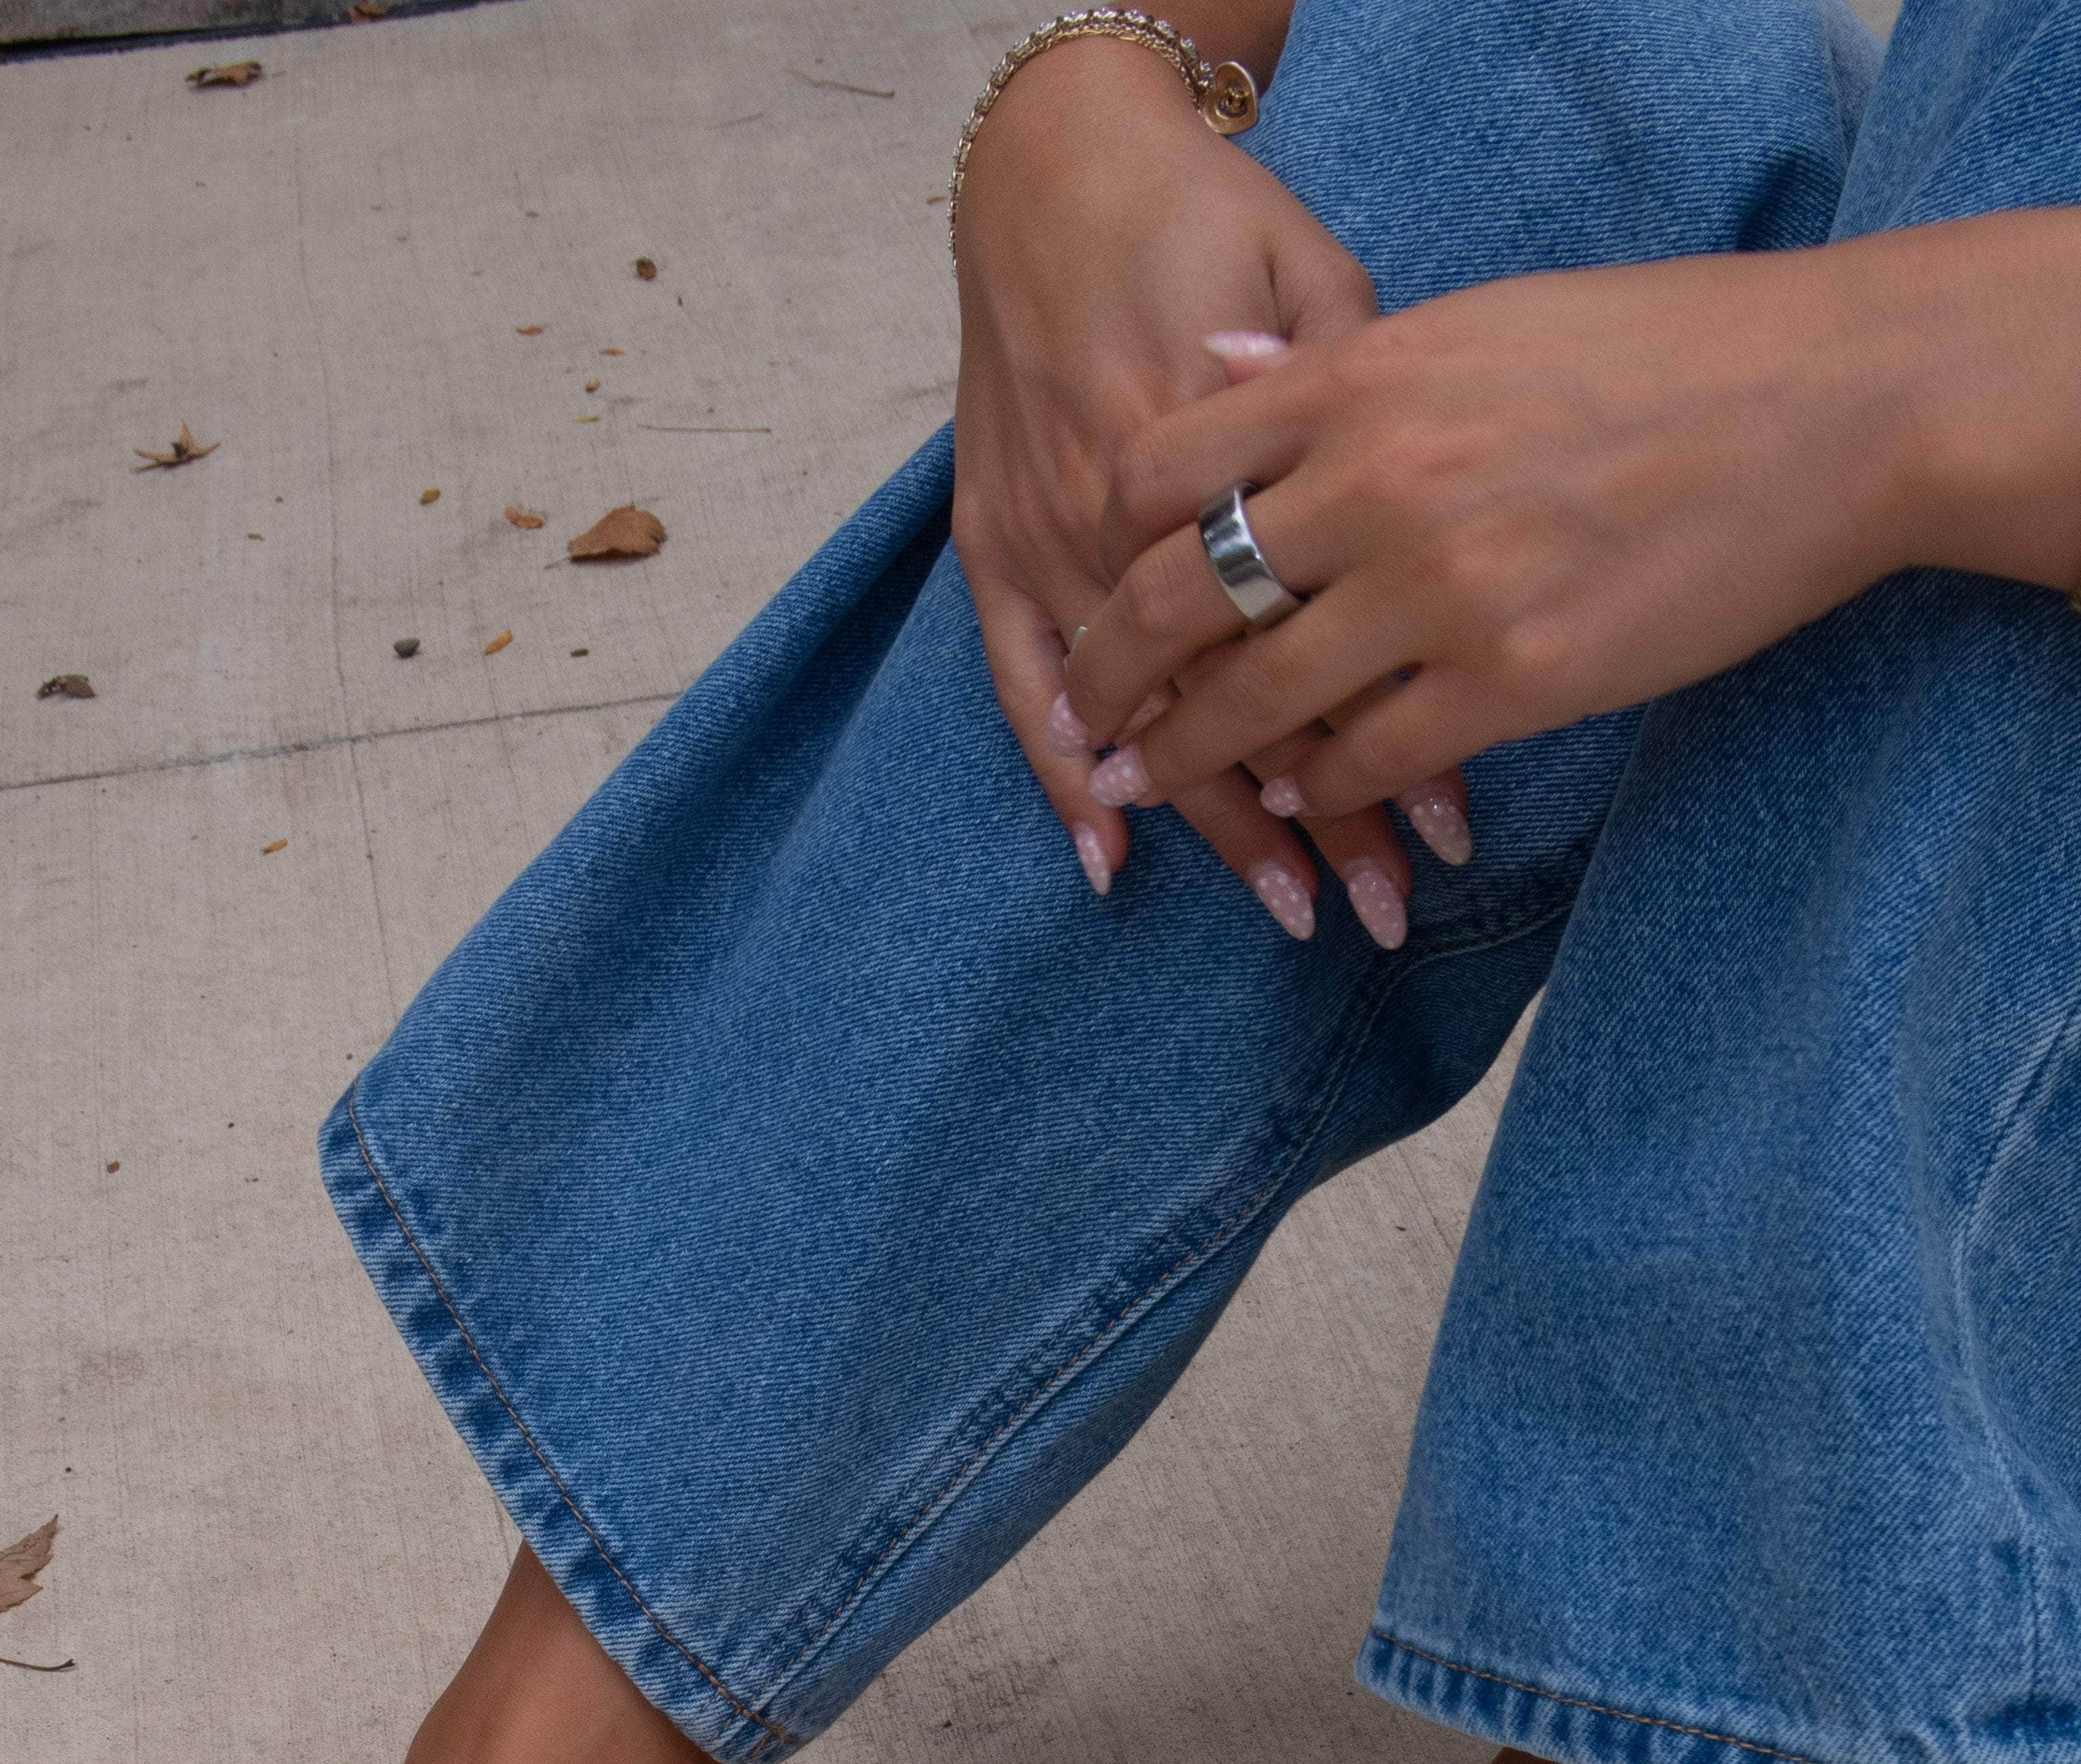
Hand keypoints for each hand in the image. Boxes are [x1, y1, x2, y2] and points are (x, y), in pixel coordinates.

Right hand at [953, 42, 1470, 944]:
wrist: (1054, 166)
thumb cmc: (1210, 218)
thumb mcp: (1319, 284)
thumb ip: (1359, 407)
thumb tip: (1422, 536)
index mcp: (1225, 444)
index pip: (1324, 633)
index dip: (1394, 736)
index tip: (1455, 826)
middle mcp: (1128, 506)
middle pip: (1243, 695)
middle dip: (1320, 819)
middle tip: (1388, 911)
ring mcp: (1049, 533)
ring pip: (1150, 713)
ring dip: (1219, 826)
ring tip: (1292, 914)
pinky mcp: (991, 542)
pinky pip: (1021, 681)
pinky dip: (1061, 780)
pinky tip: (1111, 865)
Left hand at [1064, 242, 1925, 824]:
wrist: (1827, 405)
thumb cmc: (1660, 353)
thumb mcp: (1477, 323)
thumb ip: (1336, 368)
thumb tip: (1219, 378)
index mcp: (1362, 382)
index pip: (1167, 471)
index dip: (1110, 547)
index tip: (1091, 596)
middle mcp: (1379, 485)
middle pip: (1182, 600)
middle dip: (1112, 677)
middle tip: (1082, 727)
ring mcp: (1443, 591)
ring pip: (1261, 701)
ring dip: (1195, 760)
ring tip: (1151, 792)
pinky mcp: (1512, 681)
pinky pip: (1370, 760)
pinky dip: (1325, 790)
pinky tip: (1306, 807)